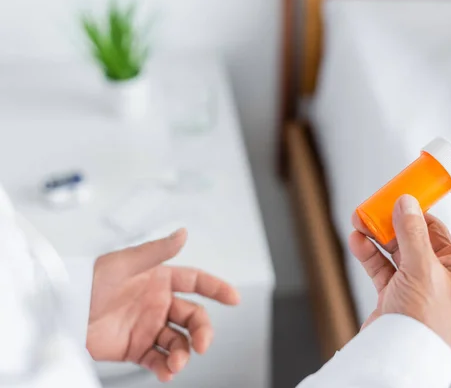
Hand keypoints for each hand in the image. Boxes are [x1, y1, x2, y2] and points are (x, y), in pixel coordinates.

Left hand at [86, 229, 239, 381]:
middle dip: (202, 331)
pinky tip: (167, 371)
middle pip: (193, 317)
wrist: (61, 312)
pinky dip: (166, 368)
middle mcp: (157, 303)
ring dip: (183, 353)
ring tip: (176, 362)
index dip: (216, 288)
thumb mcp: (124, 263)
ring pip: (178, 341)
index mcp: (158, 279)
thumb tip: (183, 233)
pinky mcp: (134, 348)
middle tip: (202, 344)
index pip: (196, 281)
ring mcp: (147, 327)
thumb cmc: (88, 280)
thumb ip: (157, 251)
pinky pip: (158, 359)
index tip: (233, 298)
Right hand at [350, 165, 450, 348]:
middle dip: (409, 212)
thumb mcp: (422, 271)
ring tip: (363, 217)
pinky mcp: (396, 291)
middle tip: (393, 194)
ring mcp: (418, 280)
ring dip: (382, 230)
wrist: (399, 357)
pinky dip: (370, 251)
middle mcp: (443, 269)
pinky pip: (383, 263)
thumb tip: (407, 202)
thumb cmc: (424, 322)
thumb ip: (413, 234)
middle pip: (430, 229)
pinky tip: (358, 240)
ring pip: (402, 244)